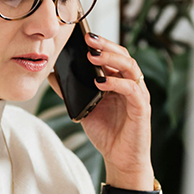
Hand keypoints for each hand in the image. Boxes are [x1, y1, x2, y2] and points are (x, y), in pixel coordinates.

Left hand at [72, 32, 153, 190]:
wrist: (120, 159)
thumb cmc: (106, 133)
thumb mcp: (84, 107)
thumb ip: (70, 91)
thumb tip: (52, 74)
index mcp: (118, 80)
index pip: (112, 54)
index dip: (100, 43)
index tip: (82, 34)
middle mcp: (131, 83)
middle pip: (123, 55)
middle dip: (105, 45)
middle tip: (87, 39)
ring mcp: (138, 94)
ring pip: (130, 67)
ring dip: (111, 59)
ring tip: (93, 56)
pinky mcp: (142, 108)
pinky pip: (132, 90)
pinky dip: (116, 83)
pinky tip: (101, 82)